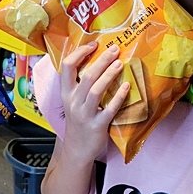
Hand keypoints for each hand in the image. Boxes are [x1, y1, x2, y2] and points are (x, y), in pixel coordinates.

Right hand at [59, 42, 129, 162]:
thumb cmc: (79, 121)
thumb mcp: (73, 101)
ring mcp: (84, 114)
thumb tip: (99, 62)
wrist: (77, 148)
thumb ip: (80, 85)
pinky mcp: (97, 125)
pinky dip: (118, 97)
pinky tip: (126, 87)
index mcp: (66, 92)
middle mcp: (73, 101)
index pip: (67, 67)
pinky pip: (109, 109)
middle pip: (86, 76)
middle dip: (101, 61)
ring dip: (108, 75)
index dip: (79, 53)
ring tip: (120, 64)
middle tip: (114, 50)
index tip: (93, 45)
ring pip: (95, 91)